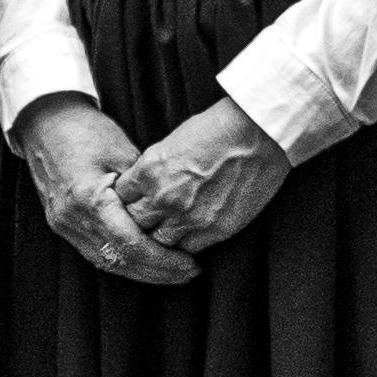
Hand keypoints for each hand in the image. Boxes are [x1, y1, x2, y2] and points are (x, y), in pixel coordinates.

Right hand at [11, 95, 197, 287]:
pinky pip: (94, 253)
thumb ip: (144, 188)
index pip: (131, 244)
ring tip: (169, 272)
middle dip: (156, 272)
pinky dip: (121, 261)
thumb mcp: (122, 152)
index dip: (162, 260)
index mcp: (89, 199)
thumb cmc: (84, 129)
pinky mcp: (61, 224)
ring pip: (106, 262)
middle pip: (120, 260)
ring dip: (139, 271)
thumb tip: (171, 214)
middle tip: (186, 273)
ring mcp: (63, 224)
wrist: (44, 122)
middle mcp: (72, 218)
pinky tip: (142, 262)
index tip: (189, 263)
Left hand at [112, 99, 292, 259]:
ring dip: (161, 236)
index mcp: (148, 171)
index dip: (126, 200)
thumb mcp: (170, 142)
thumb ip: (152, 169)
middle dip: (138, 222)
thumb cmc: (216, 128)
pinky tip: (190, 234)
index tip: (134, 200)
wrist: (257, 133)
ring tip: (168, 230)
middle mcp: (163, 197)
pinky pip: (188, 249)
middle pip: (134, 224)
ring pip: (158, 242)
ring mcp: (188, 216)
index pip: (120, 198)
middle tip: (148, 220)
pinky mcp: (215, 229)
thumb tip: (142, 185)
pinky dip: (186, 244)